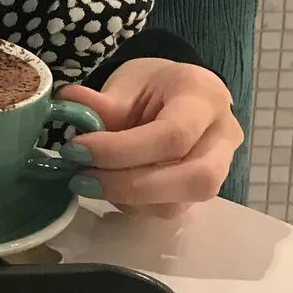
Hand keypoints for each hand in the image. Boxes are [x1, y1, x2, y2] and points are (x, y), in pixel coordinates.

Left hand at [57, 58, 242, 217]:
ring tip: (89, 182)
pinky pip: (172, 209)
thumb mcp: (128, 83)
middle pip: (193, 179)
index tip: (77, 149)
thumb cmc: (152, 85)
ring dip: (129, 200)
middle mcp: (223, 135)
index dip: (122, 150)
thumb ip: (102, 102)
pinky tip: (109, 188)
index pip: (174, 134)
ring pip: (184, 202)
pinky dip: (134, 205)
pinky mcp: (204, 192)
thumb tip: (68, 105)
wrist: (176, 94)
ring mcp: (221, 167)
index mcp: (205, 96)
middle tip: (82, 179)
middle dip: (131, 186)